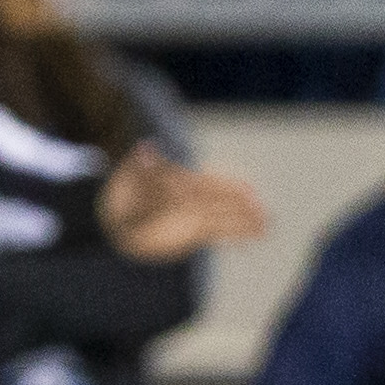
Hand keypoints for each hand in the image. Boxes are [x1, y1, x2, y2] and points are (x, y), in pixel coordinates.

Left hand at [96, 144, 270, 261]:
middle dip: (242, 206)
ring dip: (245, 220)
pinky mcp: (195, 230)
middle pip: (222, 201)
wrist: (116, 223)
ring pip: (225, 216)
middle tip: (263, 211)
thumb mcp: (129, 182)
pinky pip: (221, 232)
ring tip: (268, 225)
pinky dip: (237, 234)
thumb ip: (143, 169)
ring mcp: (195, 214)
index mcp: (179, 183)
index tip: (247, 192)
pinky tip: (255, 237)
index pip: (207, 185)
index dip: (228, 188)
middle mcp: (192, 198)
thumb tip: (146, 147)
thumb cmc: (122, 198)